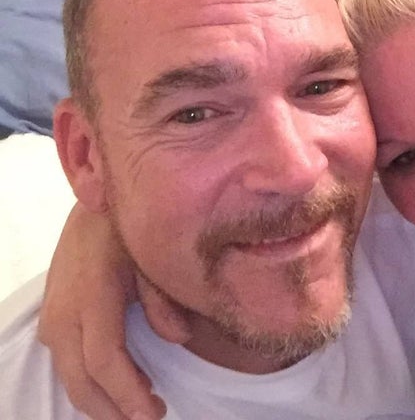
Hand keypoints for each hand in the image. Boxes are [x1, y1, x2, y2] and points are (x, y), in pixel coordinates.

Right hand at [38, 202, 190, 418]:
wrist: (94, 200)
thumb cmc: (127, 227)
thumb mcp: (151, 254)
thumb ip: (163, 297)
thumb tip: (179, 337)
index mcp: (92, 294)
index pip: (104, 360)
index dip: (126, 394)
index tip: (153, 413)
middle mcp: (64, 310)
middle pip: (82, 379)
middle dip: (114, 409)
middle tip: (152, 418)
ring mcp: (53, 314)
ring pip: (70, 376)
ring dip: (101, 401)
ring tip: (138, 408)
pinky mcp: (51, 315)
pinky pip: (66, 362)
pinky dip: (88, 382)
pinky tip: (117, 386)